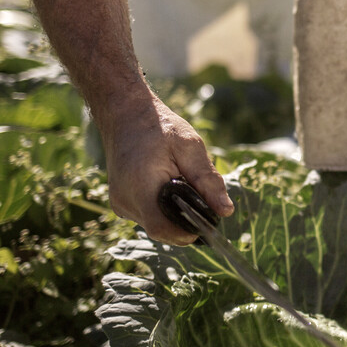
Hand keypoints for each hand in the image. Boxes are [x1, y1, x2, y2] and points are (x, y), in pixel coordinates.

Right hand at [104, 96, 232, 245]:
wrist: (126, 114)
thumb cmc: (159, 127)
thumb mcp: (190, 147)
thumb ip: (208, 181)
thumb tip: (226, 211)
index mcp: (141, 186)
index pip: (161, 228)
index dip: (186, 232)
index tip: (206, 224)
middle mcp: (124, 200)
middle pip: (161, 230)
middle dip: (185, 222)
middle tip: (201, 199)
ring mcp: (120, 204)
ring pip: (155, 225)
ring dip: (174, 216)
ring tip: (182, 187)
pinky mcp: (120, 204)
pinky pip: (147, 217)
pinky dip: (163, 210)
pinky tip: (169, 189)